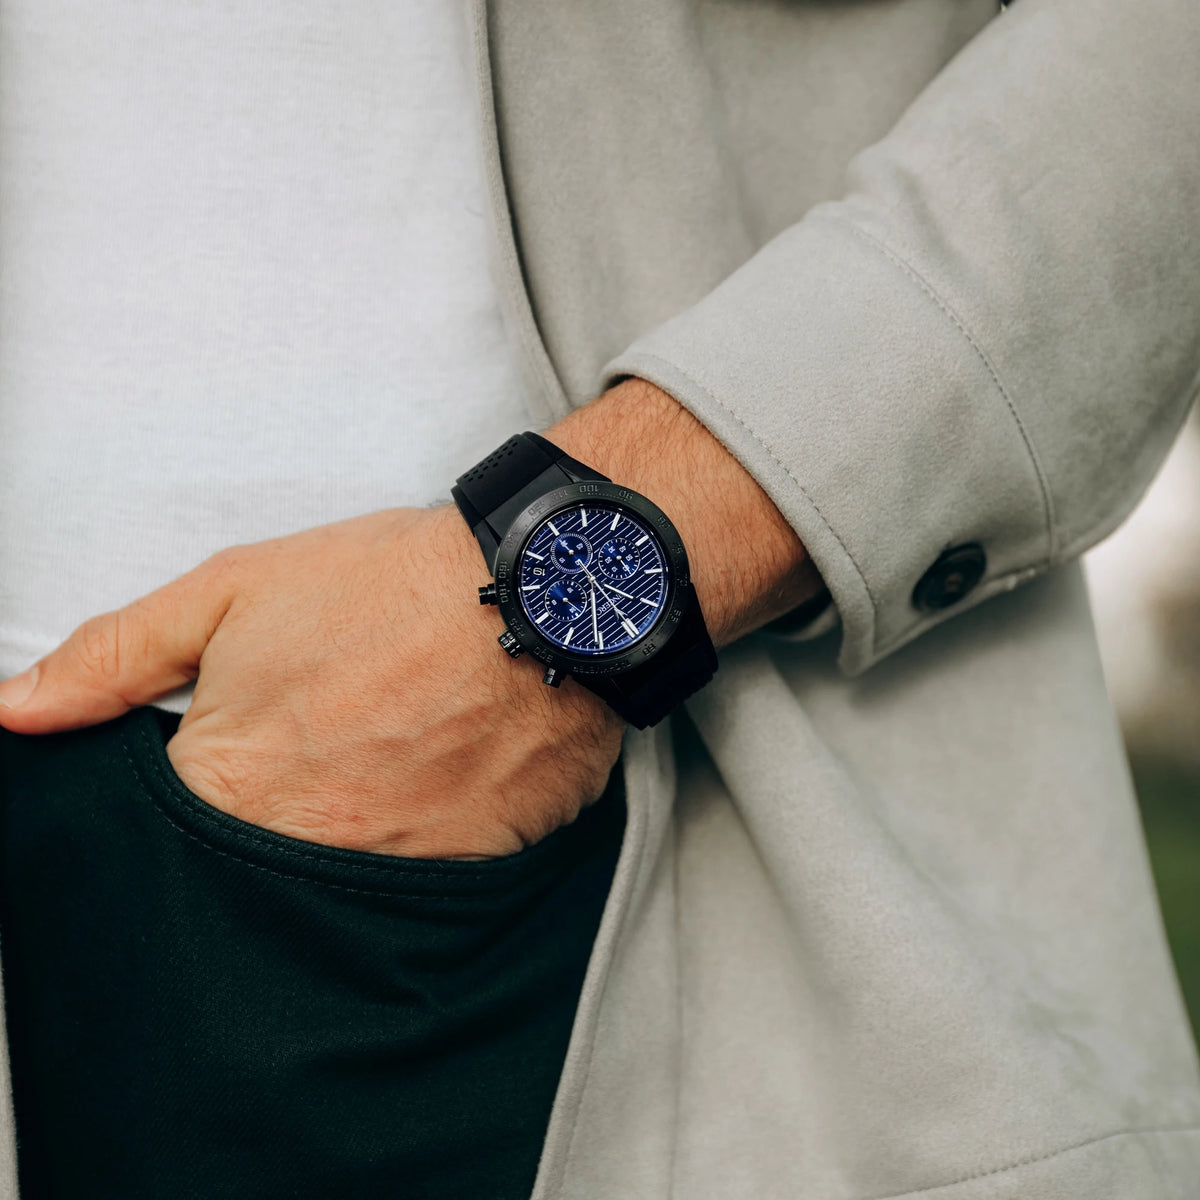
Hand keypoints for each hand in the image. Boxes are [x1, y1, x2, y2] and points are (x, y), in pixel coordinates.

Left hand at [0, 506, 624, 858]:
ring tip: (393, 758)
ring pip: (352, 888)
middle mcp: (312, 848)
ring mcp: (401, 868)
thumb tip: (17, 709)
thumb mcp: (233, 592)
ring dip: (362, 833)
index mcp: (235, 787)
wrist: (539, 588)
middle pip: (265, 875)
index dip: (209, 801)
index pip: (175, 849)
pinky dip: (432, 839)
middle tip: (330, 756)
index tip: (251, 763)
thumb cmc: (386, 585)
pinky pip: (435, 882)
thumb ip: (118, 656)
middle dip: (284, 826)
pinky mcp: (479, 868)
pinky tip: (447, 778)